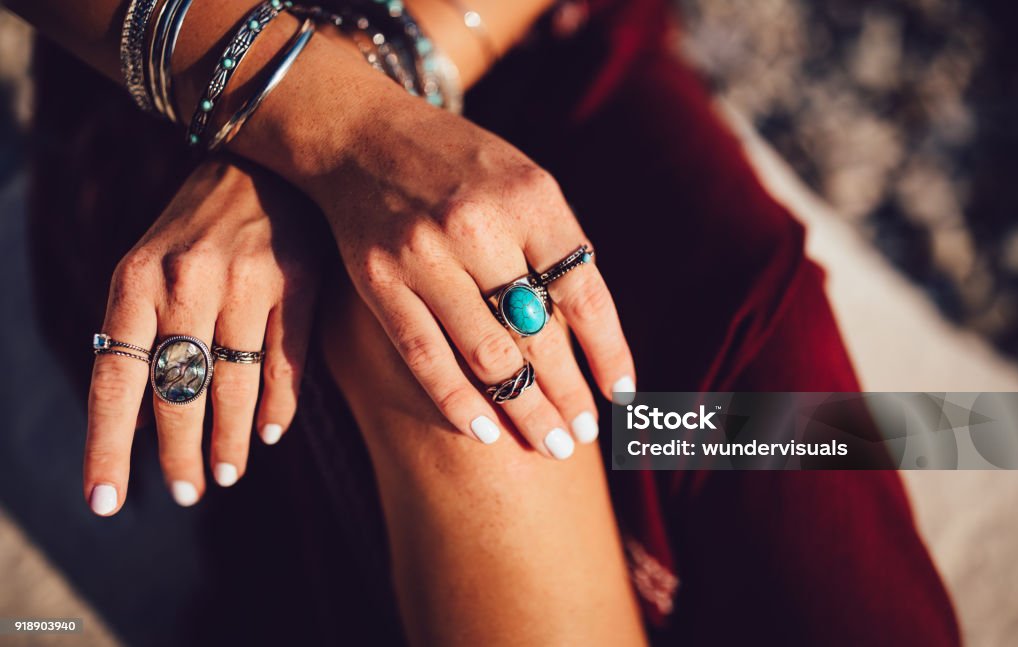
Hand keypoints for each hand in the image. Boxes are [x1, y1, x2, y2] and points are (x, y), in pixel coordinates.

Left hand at [84, 160, 321, 514]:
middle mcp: (185, 282)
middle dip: (179, 454)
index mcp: (135, 281)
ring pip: (232, 386)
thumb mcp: (150, 267)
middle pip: (177, 393)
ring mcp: (245, 282)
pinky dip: (277, 406)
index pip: (115, 380)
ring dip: (228, 441)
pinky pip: (284, 362)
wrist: (267, 161)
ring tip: (225, 476)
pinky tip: (270, 435)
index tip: (105, 504)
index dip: (108, 448)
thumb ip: (141, 337)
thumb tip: (138, 426)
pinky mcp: (297, 282)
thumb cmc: (199, 228)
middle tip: (187, 494)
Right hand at [301, 87, 635, 459]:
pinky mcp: (379, 281)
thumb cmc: (457, 164)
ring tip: (551, 444)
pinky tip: (484, 432)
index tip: (622, 395)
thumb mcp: (521, 179)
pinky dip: (456, 401)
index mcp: (530, 198)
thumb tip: (587, 329)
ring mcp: (424, 255)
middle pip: (539, 334)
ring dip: (525, 410)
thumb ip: (553, 244)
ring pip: (488, 356)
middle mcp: (478, 226)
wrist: (360, 134)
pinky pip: (425, 356)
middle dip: (569, 395)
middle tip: (584, 435)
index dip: (608, 352)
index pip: (584, 292)